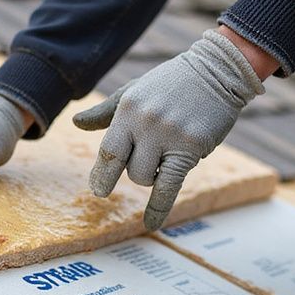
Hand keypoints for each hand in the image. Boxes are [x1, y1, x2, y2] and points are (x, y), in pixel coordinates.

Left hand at [73, 29, 267, 229]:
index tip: (97, 187)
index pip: (108, 150)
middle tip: (103, 191)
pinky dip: (158, 208)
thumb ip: (106, 111)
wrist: (217, 70)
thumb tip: (77, 122)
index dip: (101, 173)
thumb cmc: (172, 82)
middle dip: (120, 176)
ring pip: (145, 177)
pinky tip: (151, 224)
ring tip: (162, 159)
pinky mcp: (191, 147)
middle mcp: (146, 123)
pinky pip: (169, 187)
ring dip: (150, 176)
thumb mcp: (134, 91)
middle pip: (124, 168)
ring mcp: (169, 135)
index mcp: (129, 109)